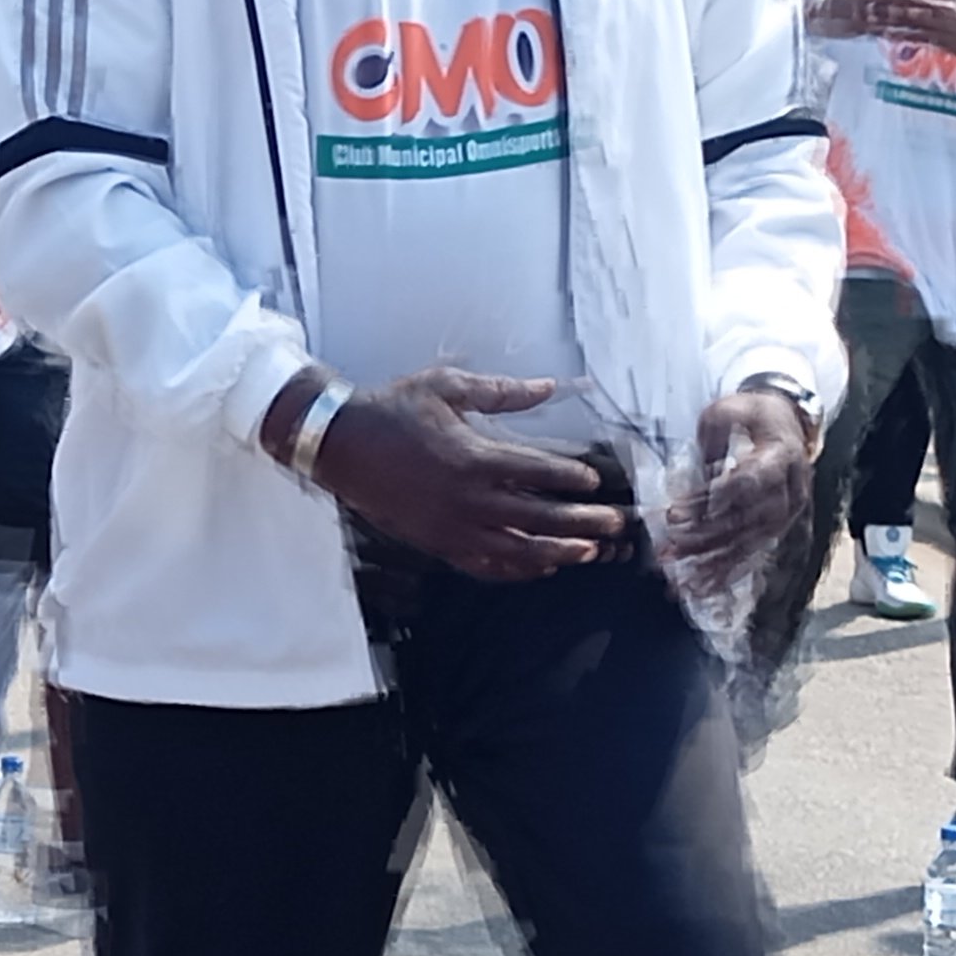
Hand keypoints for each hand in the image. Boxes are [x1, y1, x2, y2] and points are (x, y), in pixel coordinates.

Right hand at [296, 366, 627, 582]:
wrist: (342, 444)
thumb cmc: (394, 409)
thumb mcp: (448, 387)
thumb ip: (502, 392)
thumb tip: (548, 386)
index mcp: (472, 457)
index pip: (537, 472)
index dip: (571, 478)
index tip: (595, 481)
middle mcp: (466, 499)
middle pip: (538, 518)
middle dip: (582, 522)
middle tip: (614, 523)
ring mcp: (451, 527)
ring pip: (516, 550)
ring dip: (557, 553)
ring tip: (589, 551)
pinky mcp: (436, 543)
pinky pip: (484, 565)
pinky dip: (516, 570)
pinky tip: (539, 567)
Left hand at [661, 386, 814, 587]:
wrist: (787, 421)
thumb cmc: (753, 414)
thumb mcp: (728, 410)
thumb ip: (712, 437)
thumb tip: (697, 476)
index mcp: (781, 455)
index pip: (750, 483)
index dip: (713, 500)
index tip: (675, 511)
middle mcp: (791, 488)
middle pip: (749, 520)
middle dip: (706, 537)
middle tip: (669, 546)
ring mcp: (788, 511)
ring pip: (751, 543)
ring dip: (713, 563)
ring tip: (682, 580)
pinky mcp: (778, 526)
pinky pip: (753, 553)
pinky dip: (727, 572)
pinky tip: (702, 588)